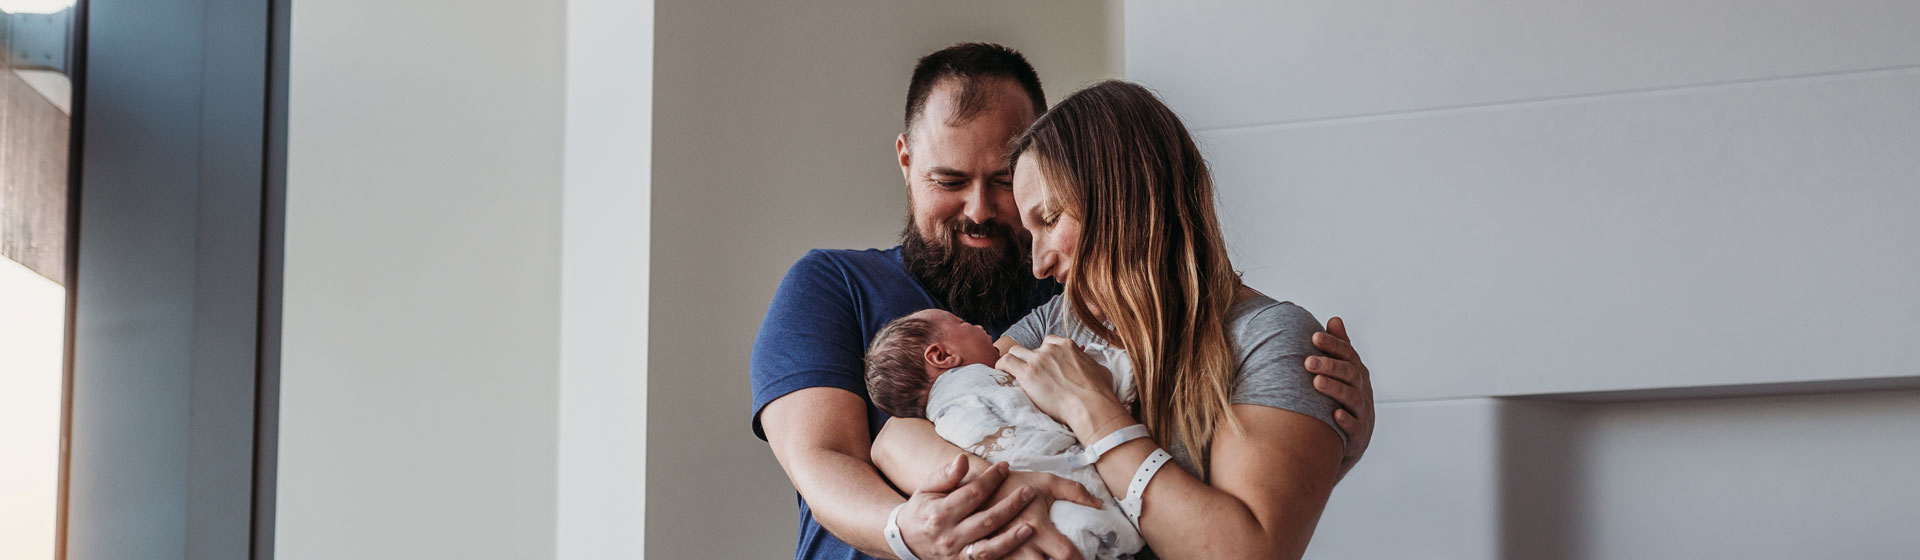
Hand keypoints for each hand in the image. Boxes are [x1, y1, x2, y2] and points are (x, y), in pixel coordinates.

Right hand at [895, 458, 1038, 558]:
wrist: (906, 540)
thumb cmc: (922, 509)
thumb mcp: (926, 488)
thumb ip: (946, 475)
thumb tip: (963, 459)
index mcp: (939, 513)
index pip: (972, 494)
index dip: (991, 479)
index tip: (1005, 466)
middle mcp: (948, 536)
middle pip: (985, 520)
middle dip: (1010, 505)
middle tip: (1029, 491)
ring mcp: (956, 555)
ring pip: (988, 548)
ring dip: (1011, 538)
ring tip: (1030, 527)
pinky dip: (1003, 554)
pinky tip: (1018, 546)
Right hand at [987, 471, 1096, 559]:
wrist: (978, 488)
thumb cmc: (1016, 484)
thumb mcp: (1047, 482)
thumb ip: (1075, 491)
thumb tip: (1099, 505)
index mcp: (1037, 527)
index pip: (1066, 555)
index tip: (1086, 558)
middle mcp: (1022, 545)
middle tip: (1069, 559)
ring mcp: (1007, 554)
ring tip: (1049, 558)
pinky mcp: (996, 556)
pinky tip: (1034, 558)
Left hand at [997, 336, 1128, 439]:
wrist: (1090, 406)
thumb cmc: (1099, 392)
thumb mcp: (1100, 370)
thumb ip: (1091, 364)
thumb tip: (1094, 367)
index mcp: (1067, 346)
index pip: (1049, 342)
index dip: (1045, 353)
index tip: (1044, 364)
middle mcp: (1051, 349)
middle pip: (1032, 348)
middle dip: (1030, 359)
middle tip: (1031, 374)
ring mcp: (1038, 360)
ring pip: (1015, 351)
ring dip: (1014, 361)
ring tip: (1012, 373)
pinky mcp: (1027, 373)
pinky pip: (1006, 362)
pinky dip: (1001, 366)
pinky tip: (1000, 373)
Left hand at [1308, 316, 1373, 472]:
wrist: (1348, 443)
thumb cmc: (1343, 401)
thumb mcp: (1343, 374)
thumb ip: (1340, 349)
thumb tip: (1335, 319)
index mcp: (1357, 373)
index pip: (1348, 354)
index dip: (1333, 345)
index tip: (1314, 337)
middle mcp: (1363, 390)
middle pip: (1350, 374)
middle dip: (1330, 366)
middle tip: (1307, 361)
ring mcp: (1363, 413)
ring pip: (1353, 398)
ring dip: (1335, 389)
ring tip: (1316, 382)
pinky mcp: (1359, 435)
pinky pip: (1355, 427)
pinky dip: (1346, 420)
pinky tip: (1335, 415)